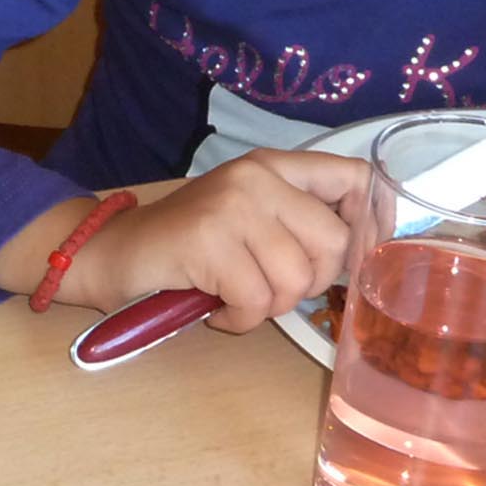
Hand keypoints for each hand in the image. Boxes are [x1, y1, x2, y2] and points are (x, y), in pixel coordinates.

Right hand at [64, 149, 370, 332]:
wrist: (115, 250)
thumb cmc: (191, 242)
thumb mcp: (250, 214)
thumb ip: (299, 220)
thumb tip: (363, 253)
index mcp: (276, 166)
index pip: (354, 177)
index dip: (371, 221)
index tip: (360, 258)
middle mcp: (259, 178)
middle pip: (334, 242)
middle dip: (310, 283)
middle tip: (272, 289)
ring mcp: (234, 206)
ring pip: (296, 279)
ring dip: (267, 307)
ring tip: (236, 297)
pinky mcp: (208, 242)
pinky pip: (255, 301)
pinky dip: (238, 319)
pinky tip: (216, 309)